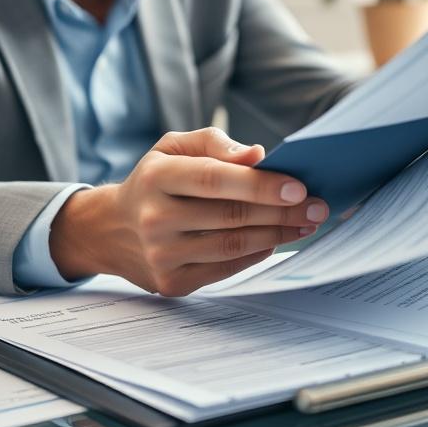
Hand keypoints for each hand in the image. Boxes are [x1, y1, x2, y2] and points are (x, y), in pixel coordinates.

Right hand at [49, 127, 328, 295]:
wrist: (110, 229)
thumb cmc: (154, 180)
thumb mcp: (173, 147)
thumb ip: (215, 144)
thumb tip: (256, 156)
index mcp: (156, 177)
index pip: (214, 180)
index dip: (259, 184)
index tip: (298, 186)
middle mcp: (155, 218)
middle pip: (231, 216)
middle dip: (282, 211)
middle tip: (317, 206)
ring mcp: (162, 255)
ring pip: (233, 245)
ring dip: (278, 235)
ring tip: (306, 223)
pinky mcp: (172, 282)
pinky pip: (226, 268)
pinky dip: (257, 254)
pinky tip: (276, 240)